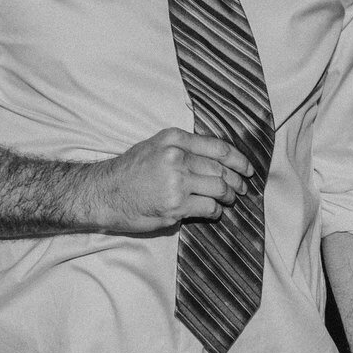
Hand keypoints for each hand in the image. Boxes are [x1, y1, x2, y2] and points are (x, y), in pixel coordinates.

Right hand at [87, 128, 253, 232]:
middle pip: (221, 169)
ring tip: (228, 200)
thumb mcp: (154, 146)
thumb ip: (183, 148)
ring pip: (219, 188)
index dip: (239, 159)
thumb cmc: (129, 171)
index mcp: (173, 139)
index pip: (217, 147)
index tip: (248, 168)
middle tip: (242, 188)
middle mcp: (176, 157)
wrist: (103, 193)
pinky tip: (214, 212)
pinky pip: (209, 208)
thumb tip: (217, 160)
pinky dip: (216, 212)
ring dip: (228, 197)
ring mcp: (176, 182)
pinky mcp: (174, 206)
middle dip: (237, 181)